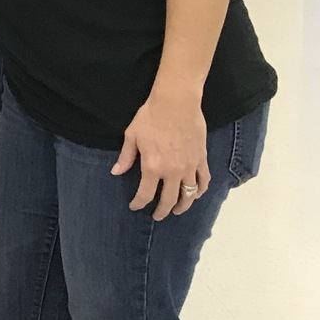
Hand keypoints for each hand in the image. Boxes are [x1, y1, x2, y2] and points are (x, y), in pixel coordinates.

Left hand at [113, 90, 209, 219]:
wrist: (176, 103)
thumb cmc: (150, 117)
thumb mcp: (132, 136)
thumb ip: (126, 157)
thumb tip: (116, 172)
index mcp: (152, 167)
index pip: (145, 194)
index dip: (139, 203)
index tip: (135, 207)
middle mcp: (172, 172)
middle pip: (169, 200)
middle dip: (162, 211)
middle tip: (158, 216)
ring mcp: (189, 167)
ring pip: (189, 194)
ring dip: (183, 205)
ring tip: (177, 210)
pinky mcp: (201, 159)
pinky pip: (204, 181)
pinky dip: (200, 190)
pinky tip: (196, 194)